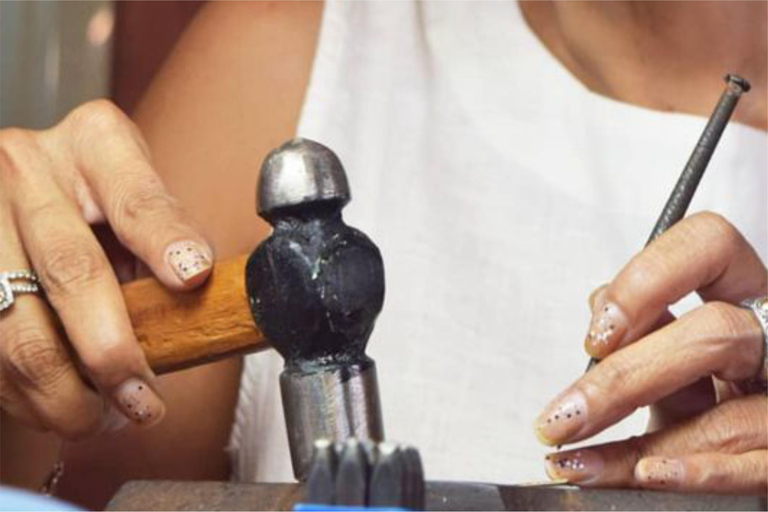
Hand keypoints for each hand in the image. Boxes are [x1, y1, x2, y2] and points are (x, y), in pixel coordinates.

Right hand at [0, 100, 213, 437]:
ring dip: (62, 391)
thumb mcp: (132, 196)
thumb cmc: (89, 197)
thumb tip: (201, 299)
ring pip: (15, 326)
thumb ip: (162, 237)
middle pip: (70, 269)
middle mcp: (26, 170)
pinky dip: (23, 392)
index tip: (192, 276)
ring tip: (103, 416)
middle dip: (110, 351)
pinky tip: (55, 404)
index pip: (134, 195)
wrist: (16, 186)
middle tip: (141, 401)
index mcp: (93, 145)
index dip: (164, 238)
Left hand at [534, 212, 766, 493]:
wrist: (731, 446)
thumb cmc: (698, 388)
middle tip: (567, 414)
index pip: (708, 246)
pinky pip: (753, 468)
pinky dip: (691, 473)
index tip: (597, 333)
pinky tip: (642, 474)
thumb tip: (600, 308)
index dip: (649, 280)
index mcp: (742, 295)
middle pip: (714, 335)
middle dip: (625, 379)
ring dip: (637, 448)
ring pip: (728, 418)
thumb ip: (639, 324)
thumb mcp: (669, 348)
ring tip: (575, 461)